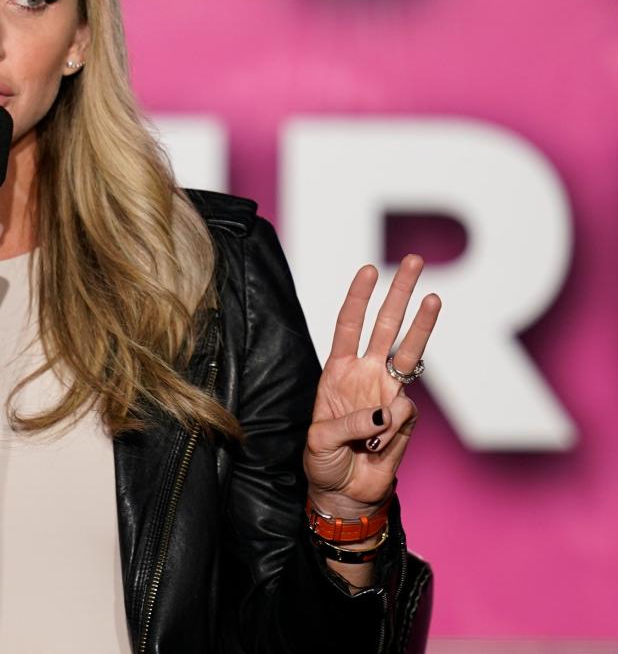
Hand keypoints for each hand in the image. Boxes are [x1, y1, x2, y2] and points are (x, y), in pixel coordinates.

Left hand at [304, 254, 441, 517]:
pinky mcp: (405, 419)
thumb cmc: (324, 461)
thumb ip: (350, 423)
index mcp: (338, 372)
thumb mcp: (320, 440)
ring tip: (434, 297)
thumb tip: (387, 411)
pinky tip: (374, 444)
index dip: (358, 298)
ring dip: (422, 325)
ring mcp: (389, 394)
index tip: (369, 269)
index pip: (349, 325)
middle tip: (414, 261)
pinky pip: (404, 414)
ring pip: (410, 352)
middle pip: (386, 326)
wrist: (344, 493)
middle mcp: (366, 375)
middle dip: (399, 293)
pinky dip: (389, 429)